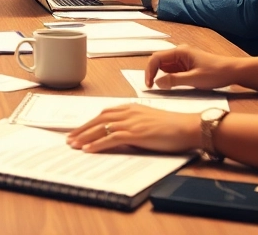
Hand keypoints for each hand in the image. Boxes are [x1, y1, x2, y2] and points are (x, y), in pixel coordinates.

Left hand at [66, 104, 198, 153]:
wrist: (188, 126)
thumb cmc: (174, 126)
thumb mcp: (150, 120)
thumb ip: (135, 123)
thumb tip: (122, 134)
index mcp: (132, 107)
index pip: (104, 113)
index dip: (90, 121)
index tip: (79, 128)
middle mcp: (129, 112)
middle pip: (98, 119)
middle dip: (82, 129)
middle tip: (69, 137)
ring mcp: (131, 122)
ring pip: (101, 128)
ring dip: (84, 137)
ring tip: (72, 144)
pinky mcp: (135, 134)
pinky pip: (110, 138)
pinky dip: (97, 144)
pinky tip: (87, 150)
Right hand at [145, 45, 239, 90]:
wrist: (233, 72)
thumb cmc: (216, 73)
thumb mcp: (194, 79)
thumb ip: (174, 81)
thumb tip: (157, 83)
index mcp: (180, 51)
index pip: (156, 58)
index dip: (149, 71)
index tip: (149, 84)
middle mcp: (179, 53)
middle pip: (158, 61)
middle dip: (153, 73)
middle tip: (152, 87)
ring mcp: (183, 59)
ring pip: (165, 67)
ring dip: (161, 76)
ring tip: (160, 88)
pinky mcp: (187, 66)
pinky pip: (172, 71)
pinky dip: (169, 78)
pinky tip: (170, 86)